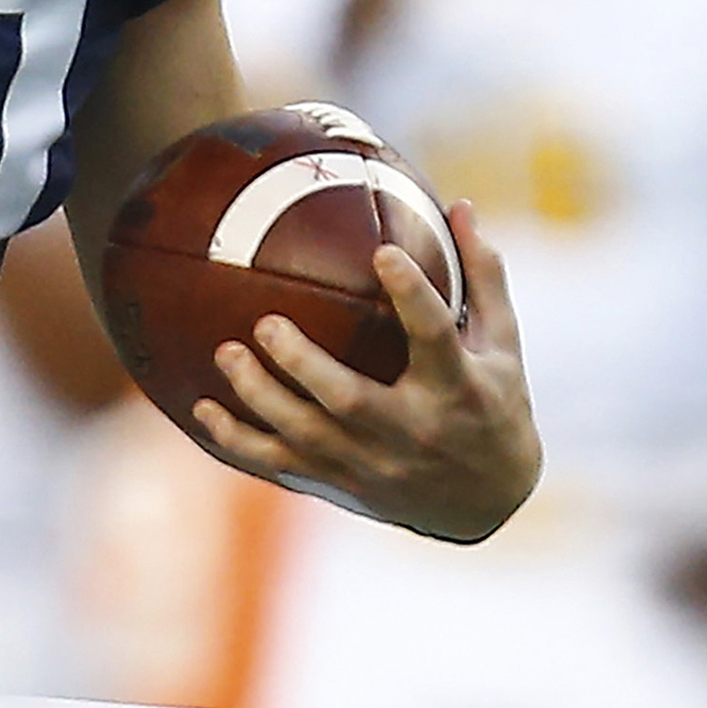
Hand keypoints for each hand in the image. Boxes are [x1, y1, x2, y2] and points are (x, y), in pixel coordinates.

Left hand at [190, 201, 539, 540]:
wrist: (488, 503)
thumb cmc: (495, 404)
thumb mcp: (503, 345)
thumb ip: (483, 276)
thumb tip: (462, 204)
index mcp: (458, 389)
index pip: (435, 337)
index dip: (411, 296)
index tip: (382, 253)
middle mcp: (414, 431)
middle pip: (350, 401)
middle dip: (304, 365)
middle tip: (266, 322)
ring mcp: (375, 463)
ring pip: (307, 436)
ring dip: (260, 397)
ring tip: (224, 352)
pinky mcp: (345, 483)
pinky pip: (281, 465)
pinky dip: (238, 442)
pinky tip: (203, 409)